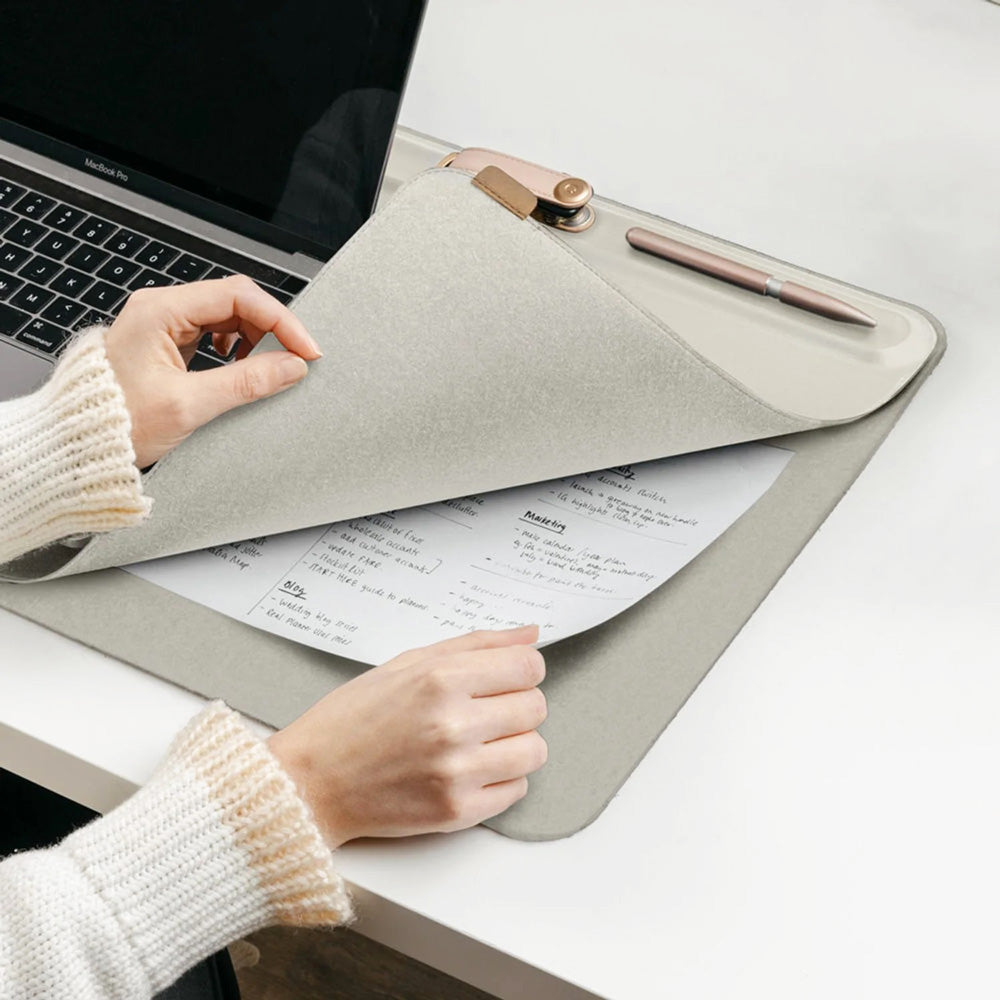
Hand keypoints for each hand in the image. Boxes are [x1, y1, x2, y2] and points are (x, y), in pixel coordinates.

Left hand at [102, 276, 321, 467]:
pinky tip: (240, 370)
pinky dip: (237, 349)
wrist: (77, 444)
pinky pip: (213, 333)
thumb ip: (245, 382)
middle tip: (296, 360)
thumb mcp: (189, 405)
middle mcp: (160, 308)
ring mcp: (162, 324)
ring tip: (266, 369)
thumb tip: (290, 367)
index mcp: (159, 311)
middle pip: (235, 301)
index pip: (238, 296)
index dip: (280, 320)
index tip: (305, 349)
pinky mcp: (165, 342)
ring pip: (227, 316)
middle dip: (271, 329)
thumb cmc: (112, 423)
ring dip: (255, 339)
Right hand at [267, 626, 547, 846]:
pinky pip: (516, 791)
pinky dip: (500, 780)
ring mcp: (457, 772)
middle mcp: (453, 724)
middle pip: (535, 708)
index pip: (528, 667)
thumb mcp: (407, 662)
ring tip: (478, 742)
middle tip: (482, 711)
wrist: (310, 782)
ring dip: (514, 744)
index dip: (521, 670)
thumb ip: (475, 645)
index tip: (505, 678)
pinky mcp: (457, 812)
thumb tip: (531, 634)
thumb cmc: (352, 718)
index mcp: (441, 679)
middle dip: (516, 705)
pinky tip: (468, 770)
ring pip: (534, 751)